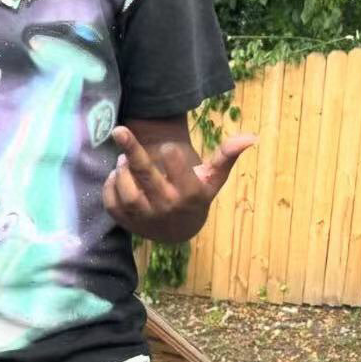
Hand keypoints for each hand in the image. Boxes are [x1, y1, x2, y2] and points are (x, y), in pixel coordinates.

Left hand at [102, 126, 257, 243]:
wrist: (179, 231)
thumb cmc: (197, 196)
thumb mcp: (213, 179)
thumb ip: (226, 156)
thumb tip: (251, 137)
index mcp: (189, 195)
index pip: (179, 172)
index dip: (172, 156)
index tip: (169, 147)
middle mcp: (166, 207)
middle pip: (145, 178)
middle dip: (133, 151)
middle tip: (119, 130)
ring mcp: (144, 217)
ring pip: (127, 192)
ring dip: (121, 172)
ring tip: (124, 160)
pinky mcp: (126, 222)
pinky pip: (112, 204)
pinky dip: (109, 187)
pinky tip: (117, 176)